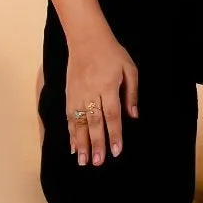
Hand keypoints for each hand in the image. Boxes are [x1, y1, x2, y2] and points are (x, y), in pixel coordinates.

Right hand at [65, 32, 137, 166]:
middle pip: (95, 122)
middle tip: (98, 162)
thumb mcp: (129, 68)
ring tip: (83, 161)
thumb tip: (134, 115)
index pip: (113, 115)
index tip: (117, 151)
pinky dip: (71, 132)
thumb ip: (131, 92)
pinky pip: (69, 117)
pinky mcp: (69, 94)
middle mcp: (92, 92)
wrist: (87, 40)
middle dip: (97, 144)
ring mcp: (78, 94)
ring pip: (79, 123)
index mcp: (109, 86)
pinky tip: (73, 146)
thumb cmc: (112, 53)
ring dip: (81, 143)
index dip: (115, 134)